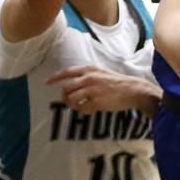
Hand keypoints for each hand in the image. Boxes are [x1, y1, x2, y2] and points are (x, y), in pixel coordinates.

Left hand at [45, 65, 159, 115]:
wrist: (133, 89)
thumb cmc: (117, 82)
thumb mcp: (101, 73)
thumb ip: (87, 76)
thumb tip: (73, 85)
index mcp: (90, 69)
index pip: (67, 72)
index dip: (55, 77)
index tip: (46, 82)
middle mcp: (89, 78)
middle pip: (66, 88)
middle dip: (65, 97)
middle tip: (70, 101)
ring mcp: (92, 90)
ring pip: (71, 99)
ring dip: (73, 105)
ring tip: (81, 106)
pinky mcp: (96, 101)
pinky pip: (82, 108)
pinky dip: (84, 111)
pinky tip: (91, 110)